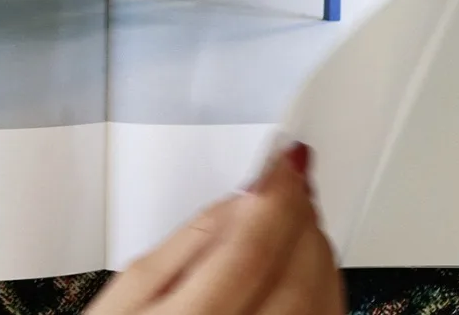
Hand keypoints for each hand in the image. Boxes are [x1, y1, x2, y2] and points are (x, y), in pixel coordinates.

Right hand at [87, 143, 344, 314]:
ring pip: (321, 300)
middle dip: (301, 215)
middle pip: (295, 276)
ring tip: (297, 212)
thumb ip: (190, 241)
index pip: (249, 252)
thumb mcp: (132, 291)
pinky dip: (325, 282)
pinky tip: (307, 261)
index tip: (286, 157)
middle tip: (291, 177)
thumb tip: (244, 197)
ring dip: (318, 245)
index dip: (276, 195)